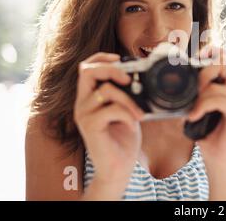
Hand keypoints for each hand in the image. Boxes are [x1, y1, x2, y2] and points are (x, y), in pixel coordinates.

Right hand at [73, 52, 143, 193]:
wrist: (118, 167)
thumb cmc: (123, 138)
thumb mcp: (128, 110)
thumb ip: (128, 94)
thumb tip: (143, 76)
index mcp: (90, 96)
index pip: (86, 67)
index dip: (102, 58)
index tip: (120, 58)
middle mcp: (82, 103)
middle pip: (87, 71)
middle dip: (112, 69)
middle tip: (130, 79)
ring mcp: (84, 114)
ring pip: (105, 90)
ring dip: (129, 98)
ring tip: (140, 112)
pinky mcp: (90, 126)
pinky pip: (111, 109)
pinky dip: (127, 113)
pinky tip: (132, 124)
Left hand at [188, 47, 225, 164]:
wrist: (218, 159)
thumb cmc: (206, 133)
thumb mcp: (196, 106)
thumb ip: (195, 90)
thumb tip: (176, 77)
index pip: (223, 57)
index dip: (209, 53)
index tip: (194, 62)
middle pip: (222, 62)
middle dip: (202, 73)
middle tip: (191, 91)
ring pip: (215, 85)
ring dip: (197, 98)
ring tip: (191, 112)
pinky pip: (217, 99)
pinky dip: (202, 107)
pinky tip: (193, 117)